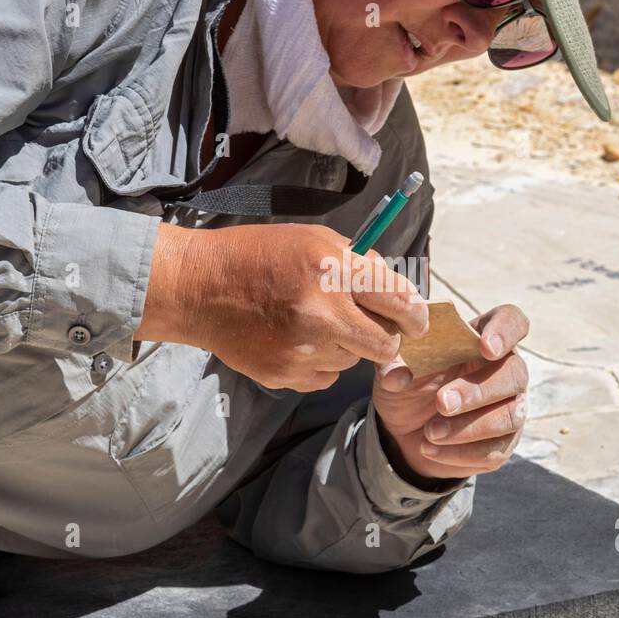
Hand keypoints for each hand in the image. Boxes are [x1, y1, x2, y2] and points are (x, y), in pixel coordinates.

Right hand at [135, 221, 427, 392]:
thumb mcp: (314, 240)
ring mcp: (304, 349)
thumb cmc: (260, 256)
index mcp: (333, 270)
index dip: (417, 314)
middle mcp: (323, 313)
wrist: (201, 289)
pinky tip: (299, 341)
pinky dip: (322, 363)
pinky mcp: (287, 375)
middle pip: (386, 343)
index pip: (400, 301)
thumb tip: (399, 290)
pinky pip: (326, 377)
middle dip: (387, 336)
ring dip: (348, 347)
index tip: (417, 319)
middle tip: (374, 326)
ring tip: (318, 324)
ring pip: (355, 362)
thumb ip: (360, 264)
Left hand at [372, 304, 528, 480]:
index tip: (486, 347)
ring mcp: (510, 407)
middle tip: (441, 403)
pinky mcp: (503, 443)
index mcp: (483, 338)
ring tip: (429, 432)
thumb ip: (393, 364)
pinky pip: (494, 450)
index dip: (505, 331)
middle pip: (515, 374)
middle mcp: (505, 370)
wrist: (404, 429)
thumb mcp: (395, 368)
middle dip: (477, 391)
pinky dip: (459, 453)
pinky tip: (430, 448)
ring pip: (509, 416)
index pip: (512, 321)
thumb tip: (396, 376)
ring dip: (468, 427)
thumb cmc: (410, 383)